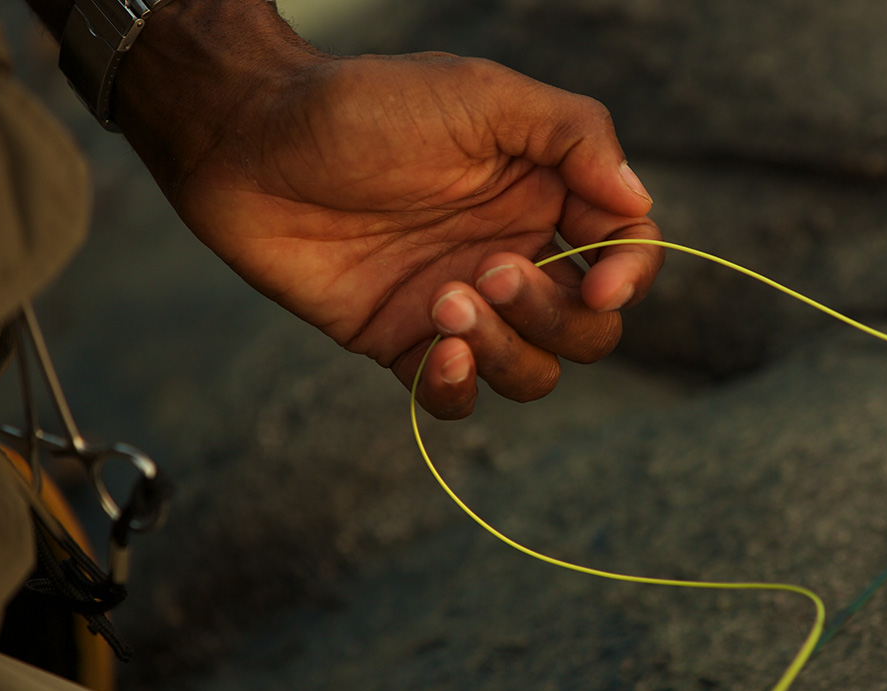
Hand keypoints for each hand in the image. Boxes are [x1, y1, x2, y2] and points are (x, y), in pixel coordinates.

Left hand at [114, 1, 662, 418]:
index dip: (630, 276)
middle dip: (554, 315)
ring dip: (507, 350)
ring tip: (445, 299)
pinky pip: (458, 396)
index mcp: (543, 195)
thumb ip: (573, 137)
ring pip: (533, 371)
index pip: (626, 252)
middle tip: (487, 269)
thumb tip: (637, 202)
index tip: (599, 281)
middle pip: (588, 327)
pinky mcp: (405, 342)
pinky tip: (438, 353)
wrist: (250, 142)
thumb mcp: (484, 97)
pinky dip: (461, 389)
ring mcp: (462, 304)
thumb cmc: (364, 106)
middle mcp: (512, 252)